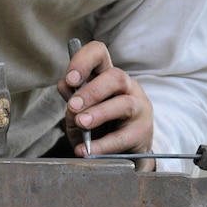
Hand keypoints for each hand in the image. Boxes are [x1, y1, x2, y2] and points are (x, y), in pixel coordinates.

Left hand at [57, 41, 154, 169]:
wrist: (123, 153)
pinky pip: (123, 136)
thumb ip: (72, 99)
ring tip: (82, 123)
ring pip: (124, 104)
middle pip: (115, 76)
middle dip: (92, 91)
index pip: (99, 54)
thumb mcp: (80, 111)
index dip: (84, 61)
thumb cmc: (99, 126)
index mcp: (106, 75)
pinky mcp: (142, 131)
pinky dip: (103, 144)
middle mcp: (126, 86)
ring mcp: (138, 107)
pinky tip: (88, 150)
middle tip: (73, 106)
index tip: (70, 79)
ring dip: (99, 113)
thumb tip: (64, 86)